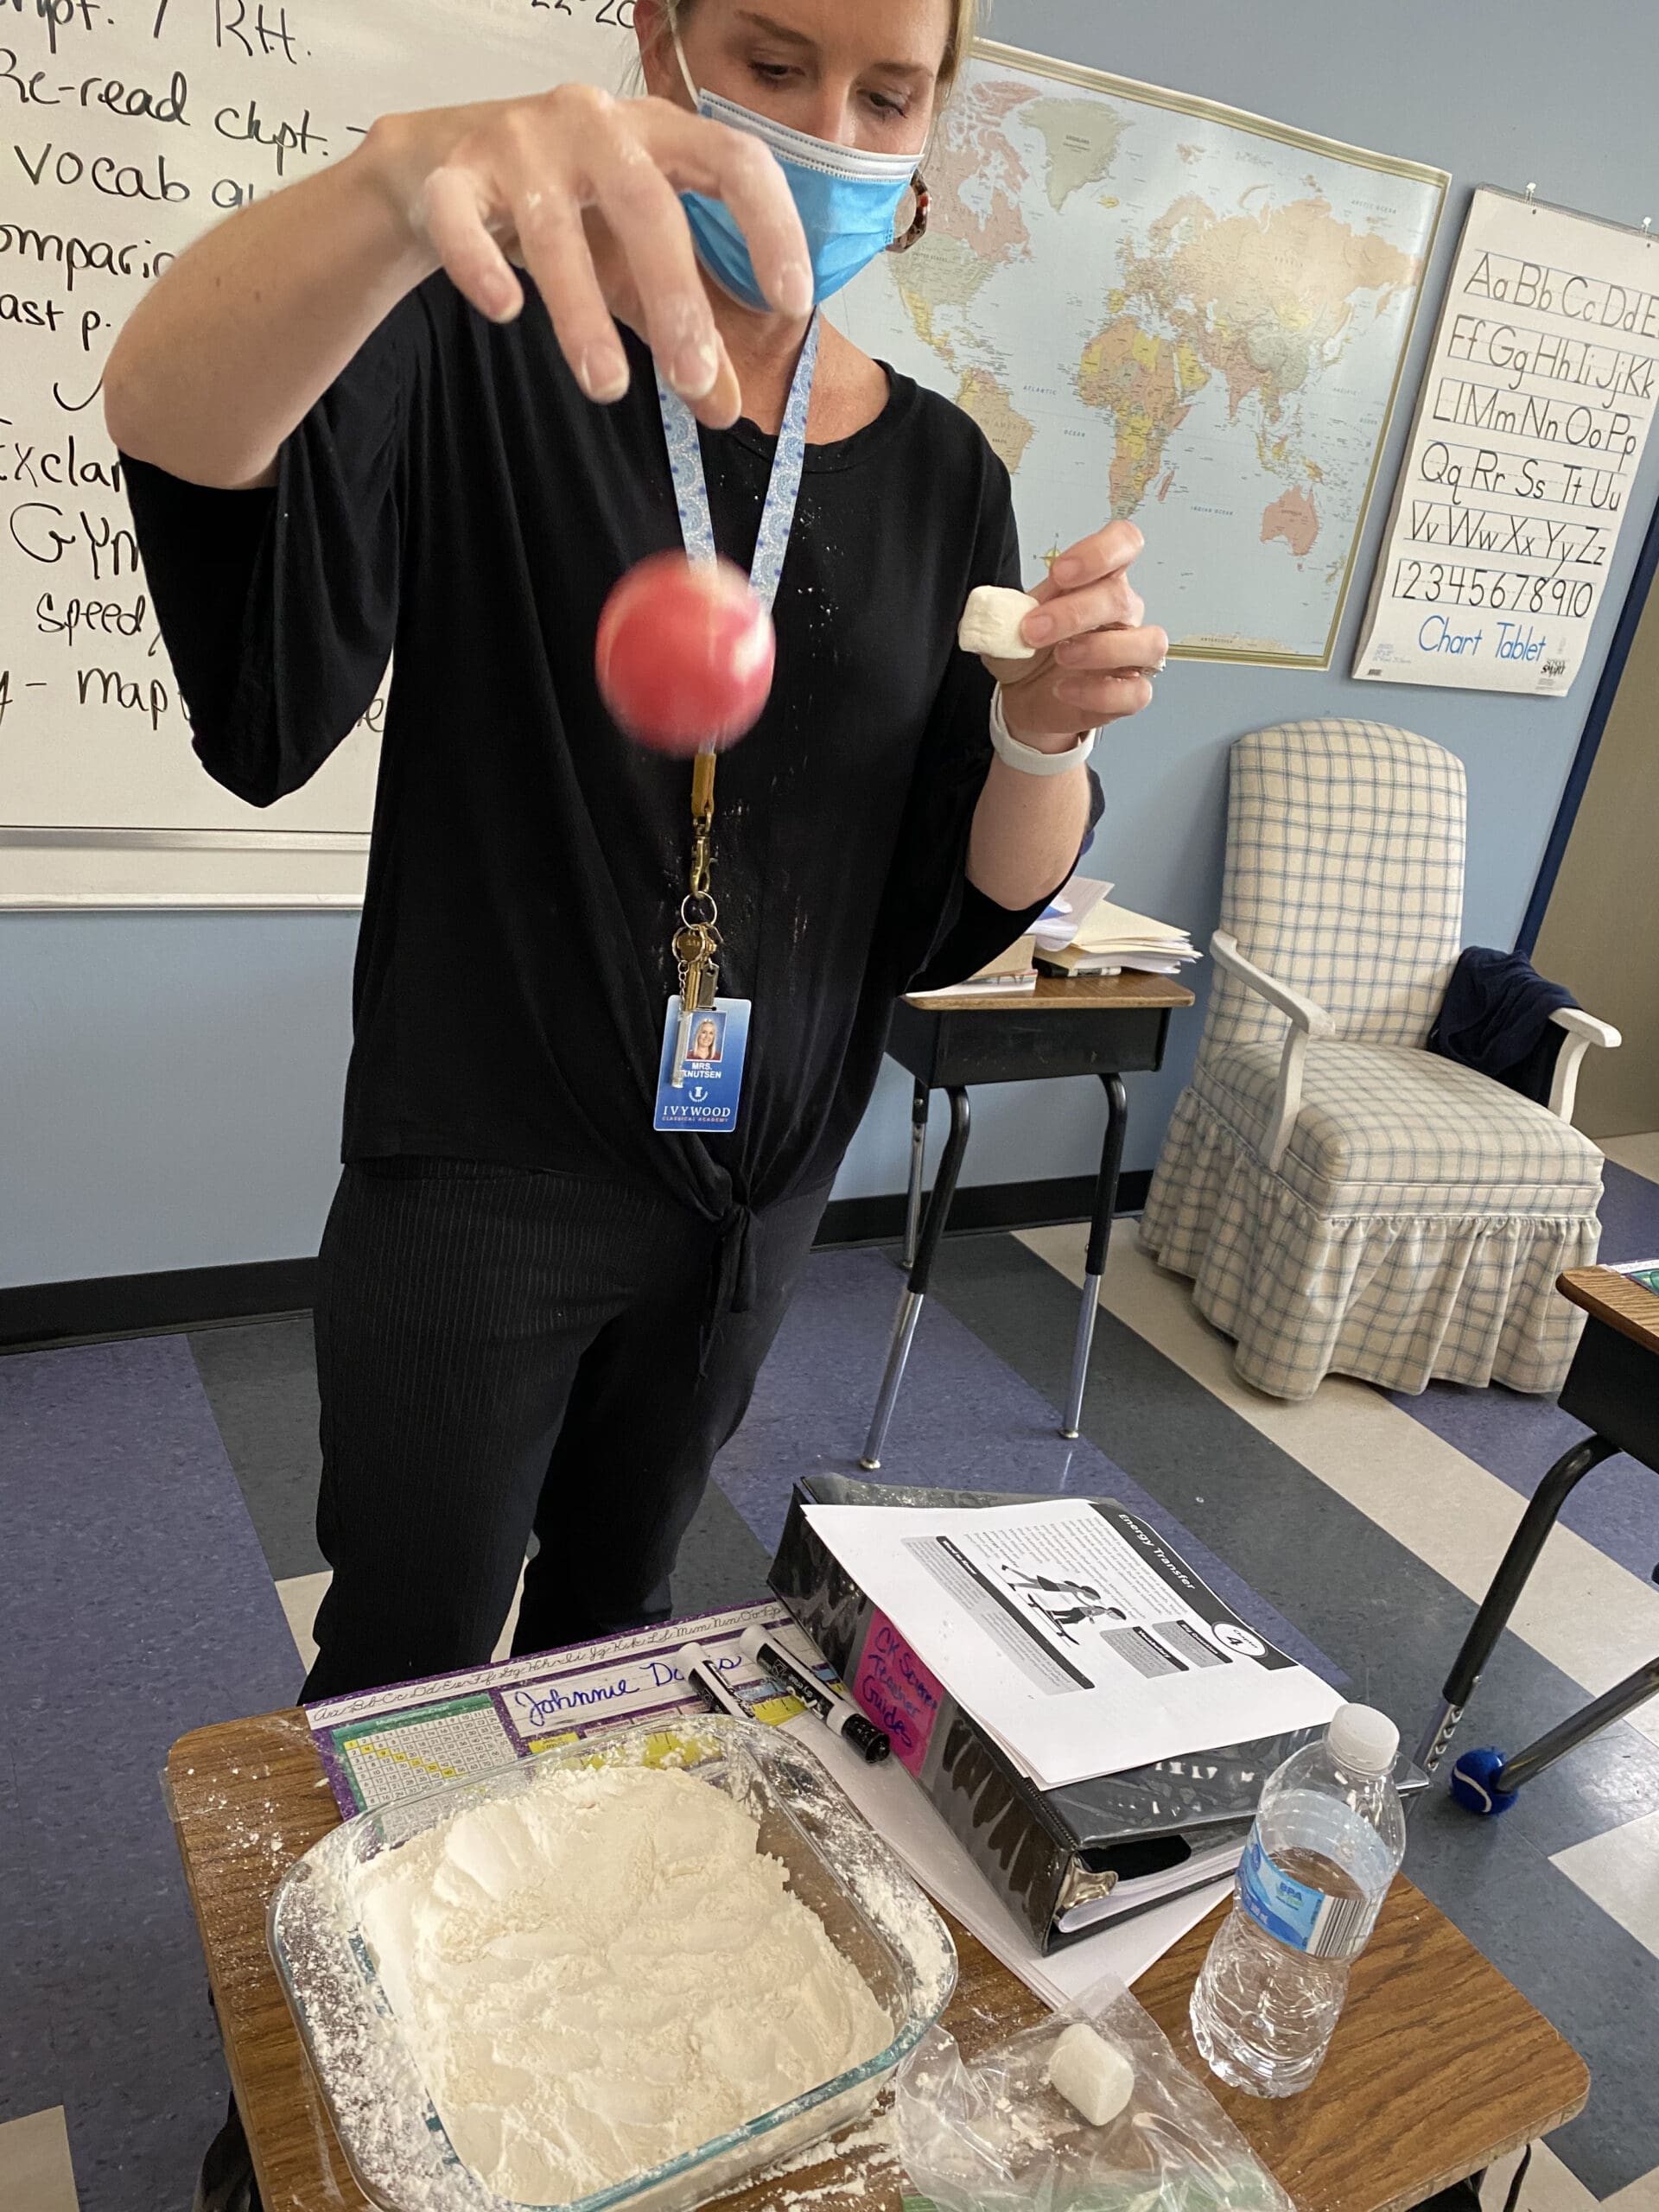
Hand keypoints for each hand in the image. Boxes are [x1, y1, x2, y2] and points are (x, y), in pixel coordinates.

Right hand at [365, 86, 811, 425]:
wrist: (450, 167)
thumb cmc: (572, 212)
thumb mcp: (636, 266)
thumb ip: (686, 330)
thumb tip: (725, 409)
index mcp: (662, 135)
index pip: (734, 161)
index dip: (770, 226)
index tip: (792, 301)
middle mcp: (596, 124)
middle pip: (647, 205)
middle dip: (675, 298)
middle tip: (693, 378)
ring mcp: (520, 142)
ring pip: (554, 229)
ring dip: (583, 313)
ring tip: (607, 387)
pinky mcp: (454, 173)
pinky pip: (460, 219)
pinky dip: (479, 264)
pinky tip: (505, 309)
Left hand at [981, 523, 1166, 749]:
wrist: (1023, 695)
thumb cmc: (1026, 649)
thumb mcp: (1006, 624)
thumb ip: (1005, 611)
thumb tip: (998, 610)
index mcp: (1098, 580)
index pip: (1124, 543)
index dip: (1099, 552)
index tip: (1060, 572)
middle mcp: (1123, 613)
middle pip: (1121, 599)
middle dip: (1074, 613)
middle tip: (1033, 630)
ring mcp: (1131, 654)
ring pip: (1148, 643)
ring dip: (1100, 649)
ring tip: (1061, 657)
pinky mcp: (1129, 693)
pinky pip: (1136, 692)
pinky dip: (1100, 692)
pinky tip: (1065, 690)